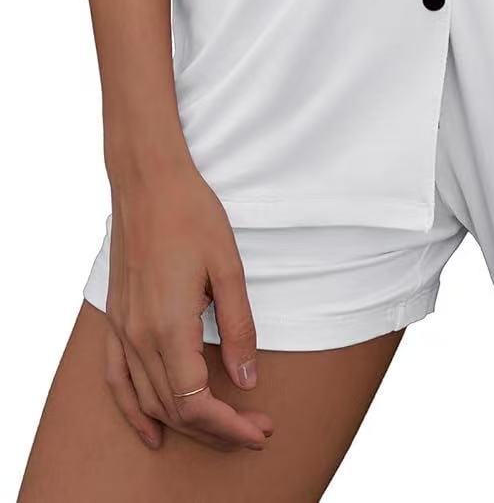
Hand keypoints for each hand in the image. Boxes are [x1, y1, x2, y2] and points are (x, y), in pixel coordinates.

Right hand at [105, 159, 272, 451]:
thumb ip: (239, 327)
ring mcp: (122, 330)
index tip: (259, 431)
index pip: (197, 403)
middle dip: (216, 430)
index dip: (230, 426)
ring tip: (222, 432)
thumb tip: (247, 379)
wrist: (148, 181)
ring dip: (183, 425)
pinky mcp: (114, 319)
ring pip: (148, 400)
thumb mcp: (229, 268)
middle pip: (174, 409)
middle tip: (255, 431)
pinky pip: (116, 380)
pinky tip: (151, 429)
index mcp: (169, 327)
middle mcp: (139, 336)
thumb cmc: (193, 215)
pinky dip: (134, 411)